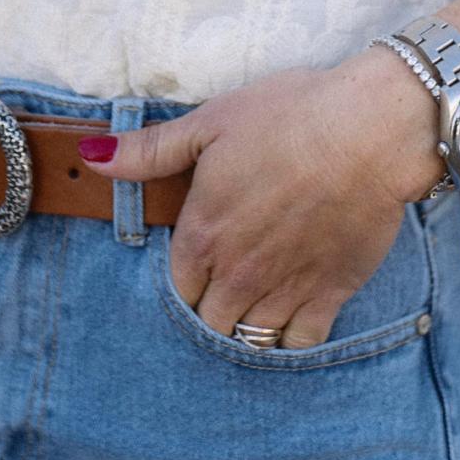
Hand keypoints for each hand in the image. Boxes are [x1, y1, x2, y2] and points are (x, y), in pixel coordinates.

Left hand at [78, 45, 444, 347]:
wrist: (368, 130)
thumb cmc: (289, 115)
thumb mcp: (211, 121)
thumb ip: (150, 150)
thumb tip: (91, 158)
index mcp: (203, 234)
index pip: (175, 285)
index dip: (184, 273)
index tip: (197, 257)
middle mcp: (237, 273)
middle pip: (208, 320)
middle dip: (210, 304)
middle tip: (224, 280)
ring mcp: (284, 289)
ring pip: (248, 337)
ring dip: (244, 325)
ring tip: (251, 300)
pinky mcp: (329, 295)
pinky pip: (298, 344)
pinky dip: (289, 339)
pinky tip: (290, 316)